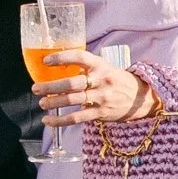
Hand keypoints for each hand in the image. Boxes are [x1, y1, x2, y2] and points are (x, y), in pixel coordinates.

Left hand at [37, 48, 155, 128]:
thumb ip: (86, 67)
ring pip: (73, 101)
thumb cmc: (117, 80)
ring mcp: (101, 98)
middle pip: (72, 83)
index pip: (80, 57)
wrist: (140, 97)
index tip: (46, 61)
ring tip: (42, 103)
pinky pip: (77, 118)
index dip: (62, 58)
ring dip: (53, 102)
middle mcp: (101, 80)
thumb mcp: (105, 67)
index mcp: (101, 65)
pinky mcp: (101, 113)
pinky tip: (48, 121)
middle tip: (36, 88)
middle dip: (51, 86)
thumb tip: (58, 66)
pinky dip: (60, 121)